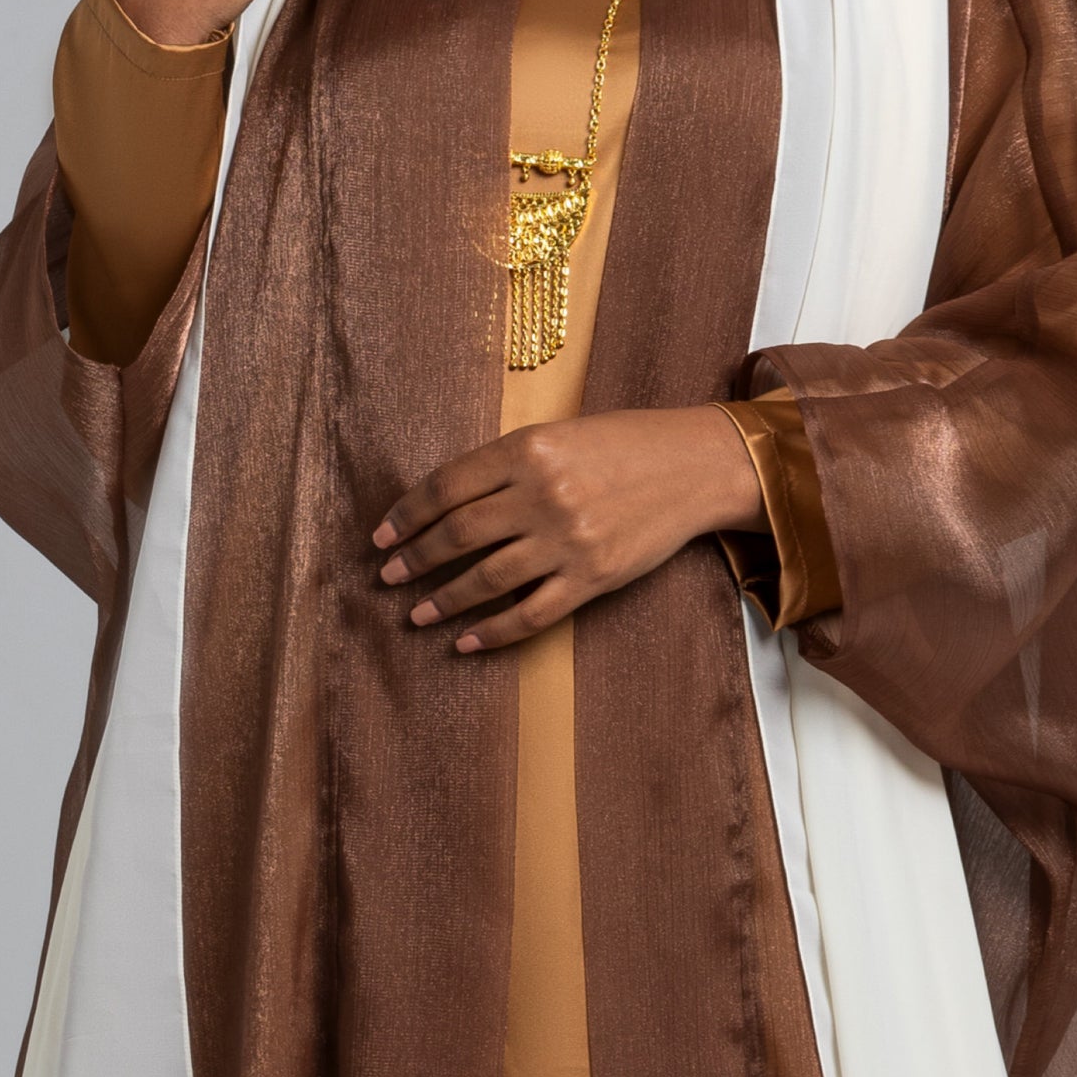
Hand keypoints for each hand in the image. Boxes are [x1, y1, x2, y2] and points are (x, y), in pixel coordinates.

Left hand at [373, 409, 764, 650]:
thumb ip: (506, 465)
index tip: (382, 536)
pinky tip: (465, 642)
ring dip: (443, 600)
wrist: (695, 466)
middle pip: (458, 535)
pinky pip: (531, 614)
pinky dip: (492, 632)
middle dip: (415, 559)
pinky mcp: (593, 577)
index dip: (406, 514)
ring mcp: (569, 540)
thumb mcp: (558, 435)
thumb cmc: (623, 445)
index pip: (447, 487)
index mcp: (529, 448)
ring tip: (417, 614)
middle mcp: (544, 493)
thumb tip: (445, 506)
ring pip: (487, 579)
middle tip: (389, 577)